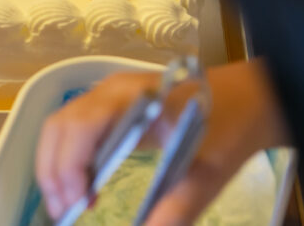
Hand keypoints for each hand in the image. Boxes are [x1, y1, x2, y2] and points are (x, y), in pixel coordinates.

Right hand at [35, 60, 288, 223]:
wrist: (250, 97)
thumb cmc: (230, 127)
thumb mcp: (208, 174)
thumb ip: (176, 209)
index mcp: (134, 98)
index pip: (81, 126)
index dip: (69, 166)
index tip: (80, 204)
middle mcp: (111, 91)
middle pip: (60, 126)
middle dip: (53, 172)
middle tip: (64, 213)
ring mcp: (108, 96)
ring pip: (61, 127)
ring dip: (55, 166)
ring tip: (68, 205)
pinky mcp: (111, 106)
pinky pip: (75, 129)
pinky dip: (68, 158)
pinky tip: (81, 186)